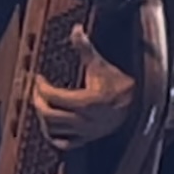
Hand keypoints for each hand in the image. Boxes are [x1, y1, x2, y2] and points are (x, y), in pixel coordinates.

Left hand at [31, 25, 135, 150]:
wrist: (137, 104)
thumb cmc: (119, 84)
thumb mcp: (101, 65)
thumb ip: (86, 48)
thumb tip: (76, 30)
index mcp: (86, 102)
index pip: (53, 97)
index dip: (41, 87)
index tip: (38, 79)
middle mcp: (84, 120)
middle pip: (49, 115)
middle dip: (38, 101)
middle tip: (36, 91)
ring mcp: (85, 132)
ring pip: (54, 131)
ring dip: (43, 119)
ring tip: (41, 106)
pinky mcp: (88, 138)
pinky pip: (65, 144)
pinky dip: (54, 136)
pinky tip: (49, 127)